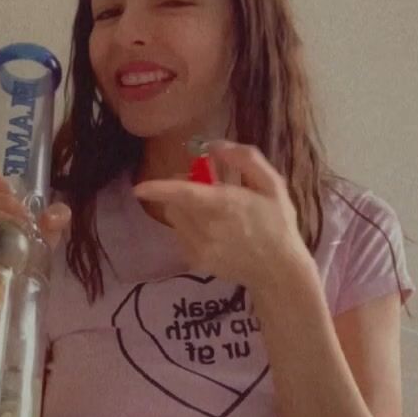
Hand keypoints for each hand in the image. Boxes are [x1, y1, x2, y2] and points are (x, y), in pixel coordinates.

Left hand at [131, 141, 311, 291]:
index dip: (159, 189)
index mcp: (225, 204)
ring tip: (210, 210)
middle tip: (206, 187)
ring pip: (175, 219)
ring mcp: (200, 247)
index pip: (184, 194)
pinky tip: (212, 231)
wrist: (278, 271)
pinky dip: (189, 228)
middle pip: (175, 202)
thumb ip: (245, 159)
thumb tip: (214, 145)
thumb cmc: (278, 223)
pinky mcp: (196, 261)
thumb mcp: (272, 184)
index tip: (139, 188)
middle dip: (183, 189)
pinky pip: (180, 236)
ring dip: (184, 208)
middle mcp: (208, 227)